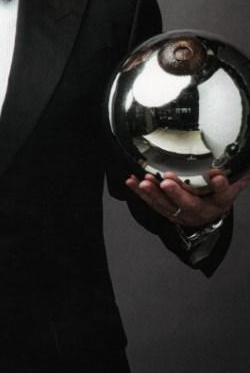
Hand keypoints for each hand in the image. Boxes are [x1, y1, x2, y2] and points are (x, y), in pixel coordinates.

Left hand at [125, 168, 249, 227]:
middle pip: (189, 204)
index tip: (217, 176)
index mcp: (219, 203)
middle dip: (177, 193)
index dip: (220, 186)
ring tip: (145, 182)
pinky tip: (132, 182)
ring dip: (154, 194)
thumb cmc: (218, 196)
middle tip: (167, 182)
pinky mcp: (166, 211)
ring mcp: (181, 213)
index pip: (223, 195)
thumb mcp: (231, 186)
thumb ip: (234, 174)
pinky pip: (152, 203)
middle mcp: (200, 211)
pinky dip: (140, 193)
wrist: (209, 213)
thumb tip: (242, 159)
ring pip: (167, 206)